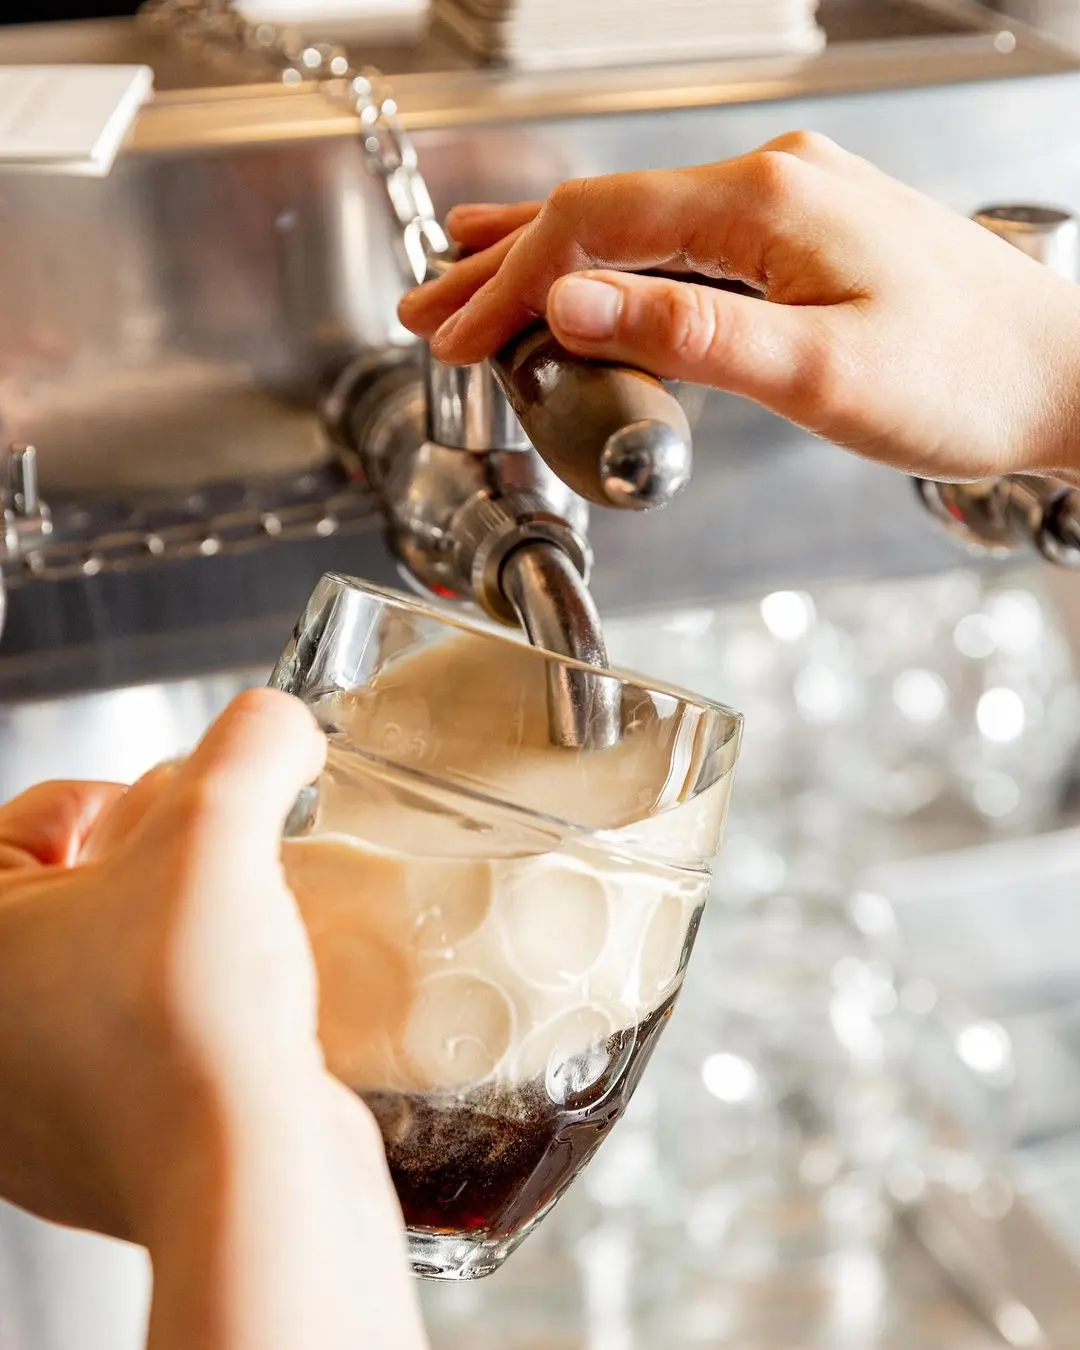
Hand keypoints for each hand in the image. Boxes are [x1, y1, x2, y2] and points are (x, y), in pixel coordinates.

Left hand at [0, 690, 426, 1349]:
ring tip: (240, 923)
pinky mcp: (98, 1154)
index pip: (17, 830)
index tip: (174, 801)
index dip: (100, 794)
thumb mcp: (219, 831)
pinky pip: (139, 1049)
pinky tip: (249, 1003)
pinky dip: (191, 1014)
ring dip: (172, 937)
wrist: (246, 1179)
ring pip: (104, 976)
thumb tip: (279, 724)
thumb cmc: (189, 1019)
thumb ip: (249, 745)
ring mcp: (30, 1110)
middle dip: (146, 862)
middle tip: (215, 855)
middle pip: (64, 898)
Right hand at [399, 132, 1079, 484]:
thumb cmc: (964, 379)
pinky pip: (677, 239)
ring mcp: (786, 204)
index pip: (595, 226)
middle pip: (600, 212)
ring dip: (545, 259)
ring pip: (633, 222)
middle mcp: (770, 184)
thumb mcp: (820, 373)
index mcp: (766, 203)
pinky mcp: (799, 236)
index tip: (457, 339)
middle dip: (502, 264)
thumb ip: (691, 333)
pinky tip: (583, 277)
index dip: (511, 285)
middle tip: (426, 310)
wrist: (1060, 375)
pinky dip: (610, 264)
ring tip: (465, 281)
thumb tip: (573, 305)